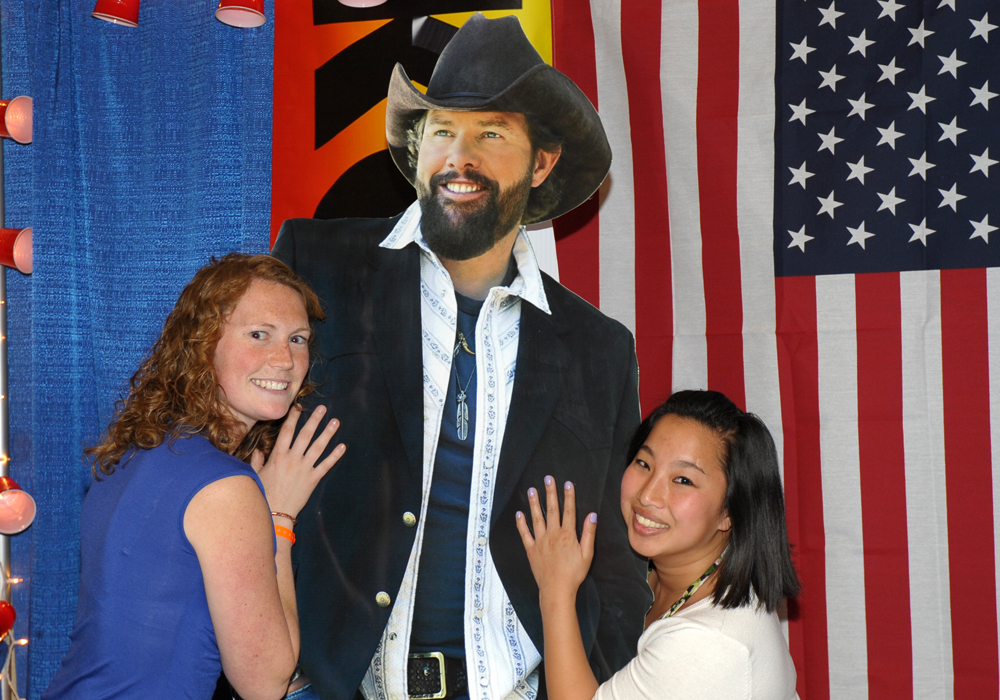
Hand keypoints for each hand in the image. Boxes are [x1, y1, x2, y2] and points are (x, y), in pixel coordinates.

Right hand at [251, 404, 344, 518]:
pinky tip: (343, 446)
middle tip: (323, 409)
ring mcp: (304, 469)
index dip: (293, 418)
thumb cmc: (263, 494)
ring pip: (318, 447)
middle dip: (314, 420)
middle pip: (305, 435)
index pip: (286, 432)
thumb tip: (257, 450)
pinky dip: (335, 456)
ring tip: (336, 422)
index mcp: (278, 456)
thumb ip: (257, 461)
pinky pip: (326, 465)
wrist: (275, 514)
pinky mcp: (313, 480)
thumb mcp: (256, 475)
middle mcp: (292, 459)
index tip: (299, 407)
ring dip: (328, 433)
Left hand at [515, 477, 596, 600]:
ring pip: (536, 518)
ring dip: (534, 503)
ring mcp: (540, 541)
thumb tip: (592, 515)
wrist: (557, 590)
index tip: (567, 483)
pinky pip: (525, 534)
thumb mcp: (587, 554)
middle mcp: (553, 534)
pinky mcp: (531, 549)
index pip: (569, 511)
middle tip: (547, 478)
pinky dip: (521, 523)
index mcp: (568, 534)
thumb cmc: (574, 573)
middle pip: (551, 509)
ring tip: (532, 490)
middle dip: (550, 492)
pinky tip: (519, 513)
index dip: (568, 496)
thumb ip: (589, 533)